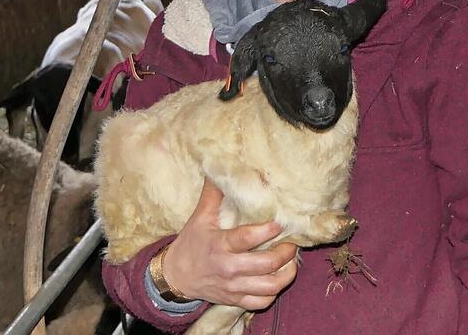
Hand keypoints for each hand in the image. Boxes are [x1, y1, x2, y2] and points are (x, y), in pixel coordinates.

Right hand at [161, 178, 297, 309]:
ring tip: (291, 261)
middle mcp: (228, 268)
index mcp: (220, 245)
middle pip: (265, 265)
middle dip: (285, 252)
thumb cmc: (192, 243)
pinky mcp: (235, 300)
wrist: (175, 277)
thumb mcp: (200, 216)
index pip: (247, 239)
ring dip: (286, 274)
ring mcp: (233, 287)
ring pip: (269, 287)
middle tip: (292, 242)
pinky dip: (274, 292)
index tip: (280, 222)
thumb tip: (221, 165)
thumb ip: (214, 193)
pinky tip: (278, 277)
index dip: (267, 230)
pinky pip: (261, 302)